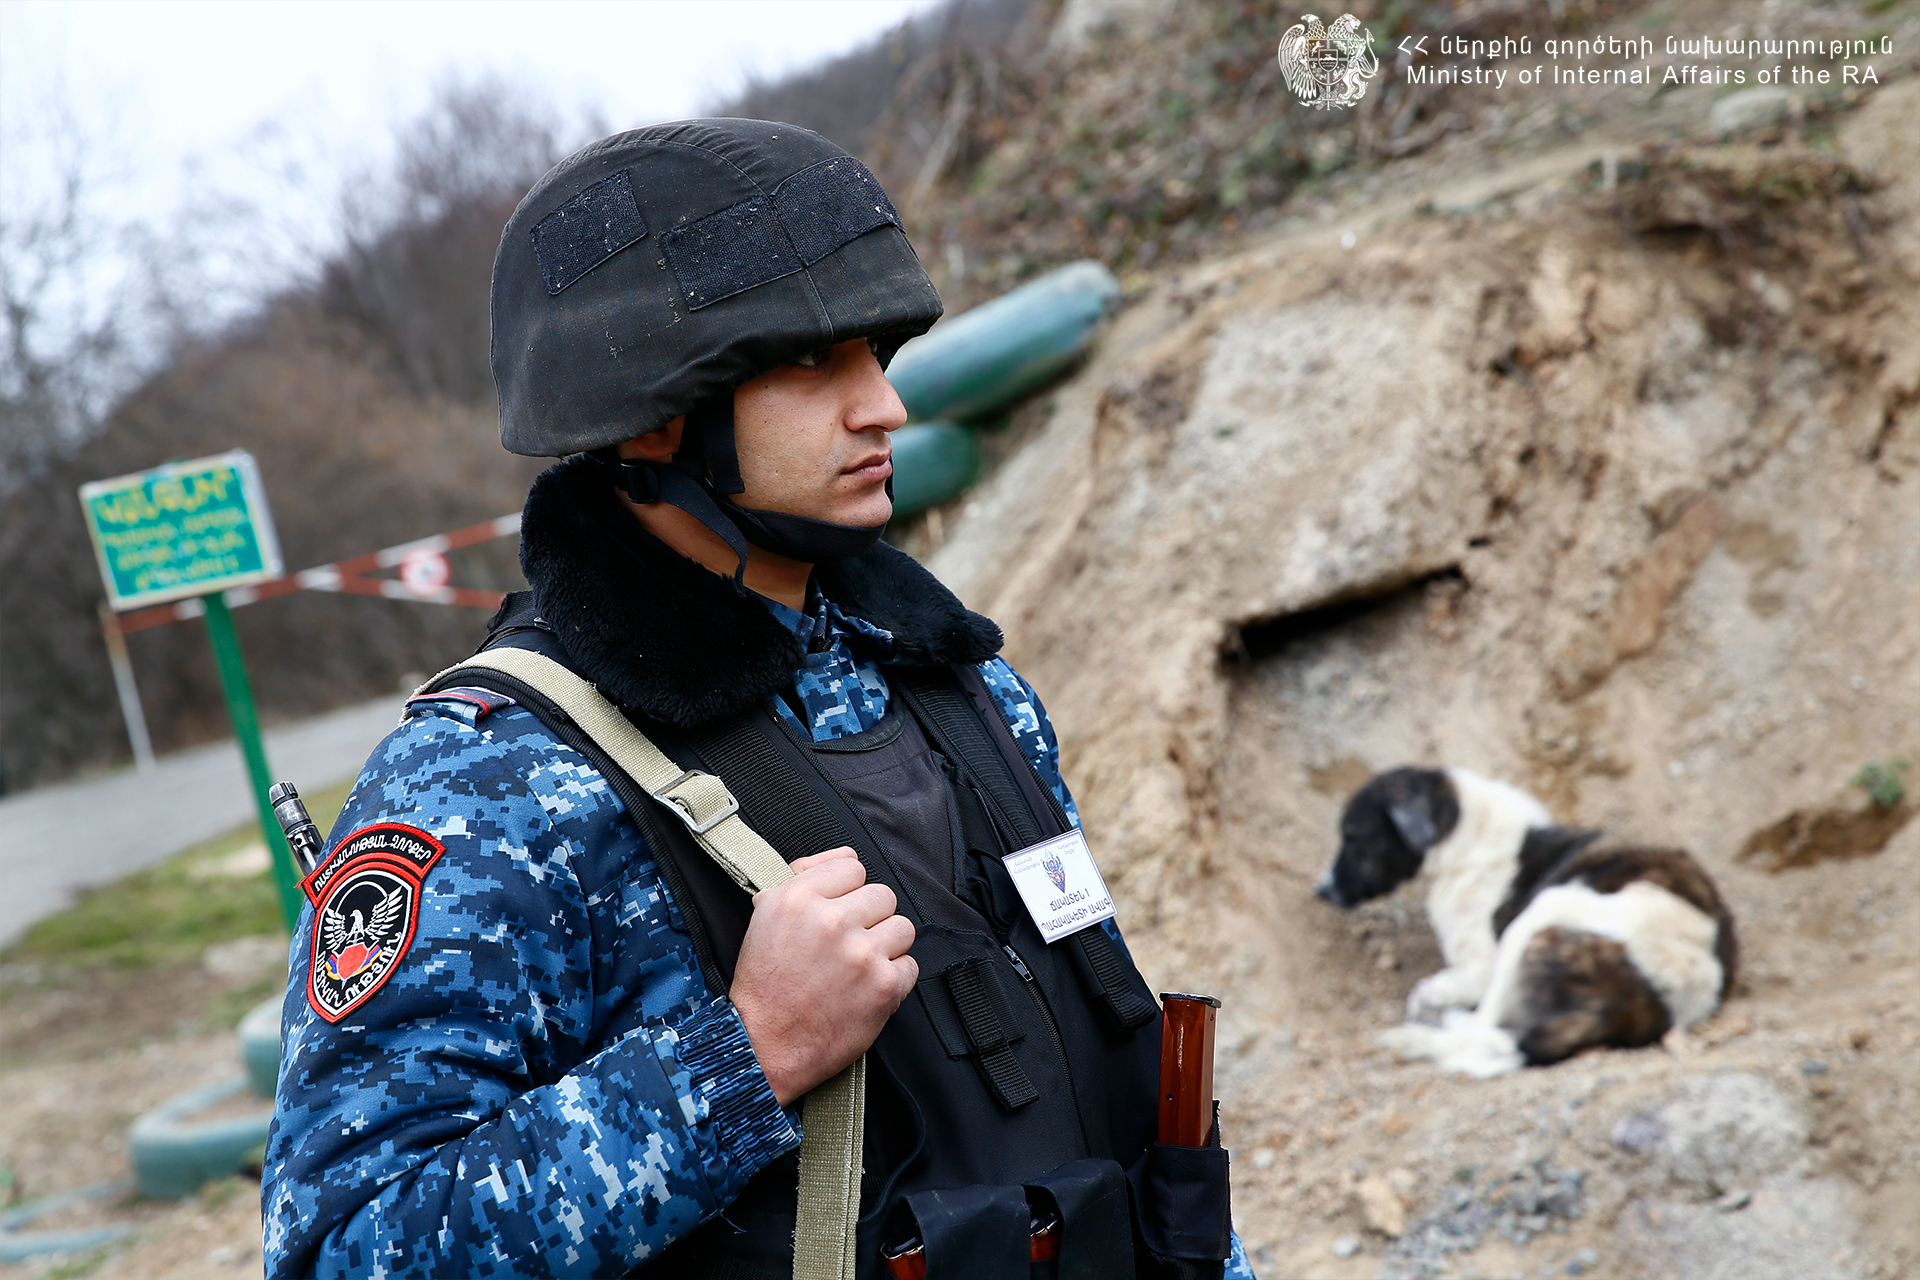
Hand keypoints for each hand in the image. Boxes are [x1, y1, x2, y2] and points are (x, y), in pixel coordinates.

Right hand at [731, 847, 916, 1105]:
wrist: (762, 1047)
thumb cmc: (764, 984)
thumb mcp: (767, 916)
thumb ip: (805, 876)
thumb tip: (846, 855)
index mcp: (799, 898)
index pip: (852, 866)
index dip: (847, 891)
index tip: (837, 912)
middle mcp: (832, 921)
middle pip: (883, 895)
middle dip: (869, 918)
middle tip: (848, 944)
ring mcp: (861, 954)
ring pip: (903, 928)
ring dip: (885, 947)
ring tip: (859, 966)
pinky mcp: (884, 986)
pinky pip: (910, 965)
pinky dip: (893, 979)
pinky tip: (866, 989)